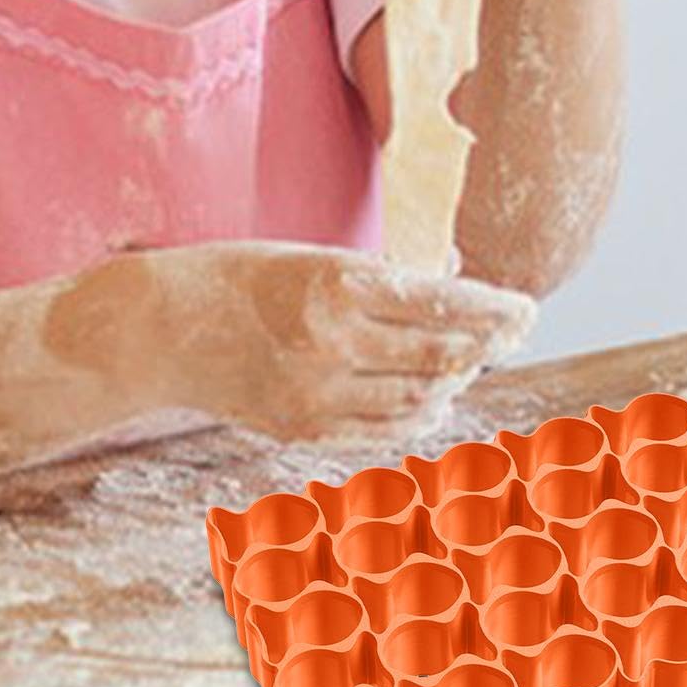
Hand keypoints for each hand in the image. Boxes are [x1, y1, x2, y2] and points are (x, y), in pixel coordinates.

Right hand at [132, 241, 535, 439]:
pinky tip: (435, 404)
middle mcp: (334, 341)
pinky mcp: (301, 426)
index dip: (495, 311)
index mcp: (339, 284)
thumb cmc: (238, 277)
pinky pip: (380, 430)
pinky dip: (417, 418)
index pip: (443, 302)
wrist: (159, 328)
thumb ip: (383, 275)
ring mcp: (318, 392)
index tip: (528, 311)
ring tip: (473, 364)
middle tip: (515, 337)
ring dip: (455, 382)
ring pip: (418, 398)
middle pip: (440, 354)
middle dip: (487, 346)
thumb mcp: (313, 255)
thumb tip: (454, 278)